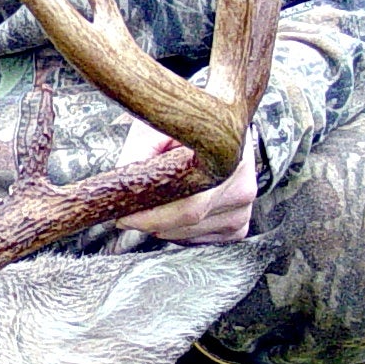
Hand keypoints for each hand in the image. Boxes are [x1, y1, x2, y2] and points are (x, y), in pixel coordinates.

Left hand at [113, 122, 256, 244]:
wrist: (216, 123)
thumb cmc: (183, 123)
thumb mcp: (157, 127)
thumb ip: (139, 153)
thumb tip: (121, 187)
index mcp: (229, 158)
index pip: (189, 204)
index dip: (152, 215)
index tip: (123, 216)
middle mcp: (243, 186)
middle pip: (189, 222)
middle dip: (151, 222)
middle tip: (127, 214)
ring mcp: (243, 208)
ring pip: (192, 234)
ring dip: (164, 227)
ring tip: (152, 204)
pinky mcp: (238, 225)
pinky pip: (202, 240)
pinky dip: (180, 233)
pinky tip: (172, 214)